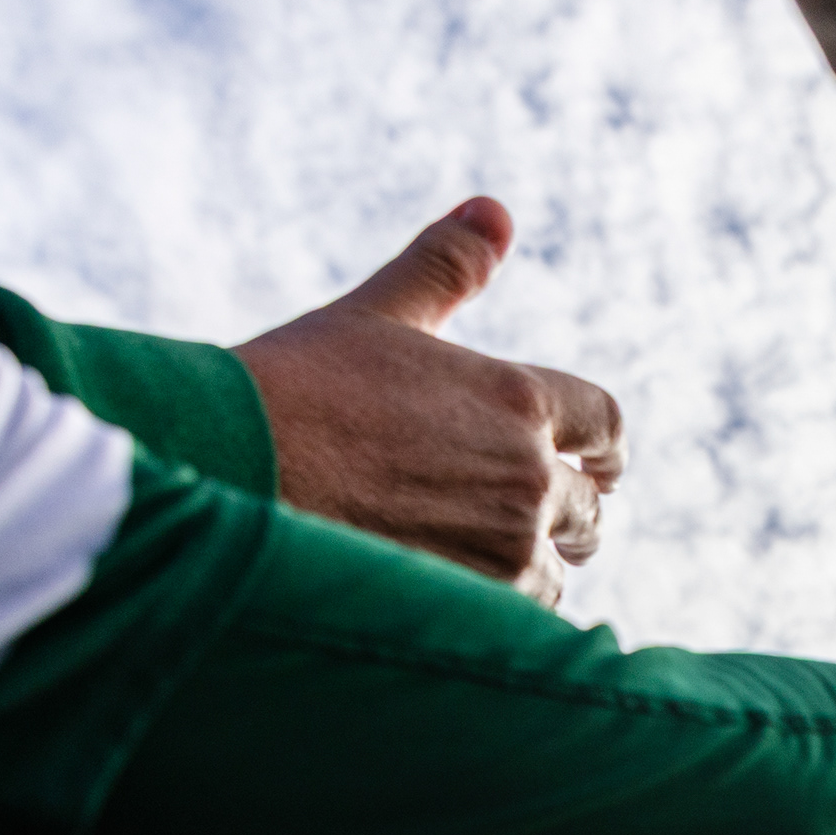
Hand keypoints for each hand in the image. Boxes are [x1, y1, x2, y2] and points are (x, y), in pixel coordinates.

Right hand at [233, 199, 625, 605]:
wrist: (230, 470)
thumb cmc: (295, 387)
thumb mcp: (378, 314)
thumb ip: (446, 267)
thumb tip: (498, 211)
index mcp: (519, 398)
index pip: (606, 424)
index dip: (602, 447)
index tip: (595, 463)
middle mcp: (528, 476)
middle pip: (588, 509)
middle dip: (563, 513)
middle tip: (528, 518)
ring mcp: (506, 549)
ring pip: (552, 573)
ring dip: (526, 568)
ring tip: (472, 560)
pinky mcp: (472, 609)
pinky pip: (518, 624)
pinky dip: (495, 614)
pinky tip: (449, 603)